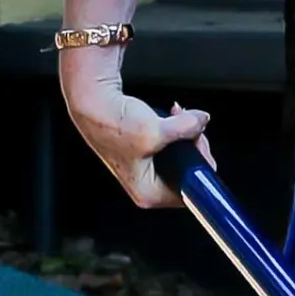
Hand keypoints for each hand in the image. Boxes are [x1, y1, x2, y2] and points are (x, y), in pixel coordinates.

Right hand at [60, 66, 211, 211]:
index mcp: (149, 193)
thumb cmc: (111, 124)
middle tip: (192, 127)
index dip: (201, 167)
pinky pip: (171, 144)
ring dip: (186, 133)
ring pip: (182, 156)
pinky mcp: (144, 153)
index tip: (200, 145)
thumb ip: (187, 128)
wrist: (92, 102)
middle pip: (187, 172)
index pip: (191, 192)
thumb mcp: (155, 129)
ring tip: (178, 116)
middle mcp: (147, 185)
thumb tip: (201, 121)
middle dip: (194, 145)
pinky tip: (172, 115)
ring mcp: (146, 169)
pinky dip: (175, 128)